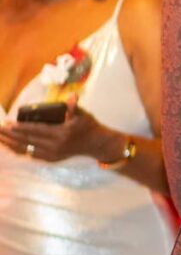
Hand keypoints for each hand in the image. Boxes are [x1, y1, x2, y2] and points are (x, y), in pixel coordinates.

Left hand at [0, 97, 118, 161]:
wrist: (96, 143)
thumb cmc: (88, 126)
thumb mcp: (83, 114)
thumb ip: (74, 106)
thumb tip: (72, 96)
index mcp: (62, 133)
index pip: (36, 130)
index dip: (21, 127)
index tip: (8, 124)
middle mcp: (55, 146)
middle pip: (27, 140)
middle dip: (11, 135)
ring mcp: (53, 154)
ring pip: (26, 150)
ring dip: (11, 144)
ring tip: (0, 138)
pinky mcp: (51, 159)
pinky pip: (31, 155)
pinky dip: (19, 150)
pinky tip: (11, 146)